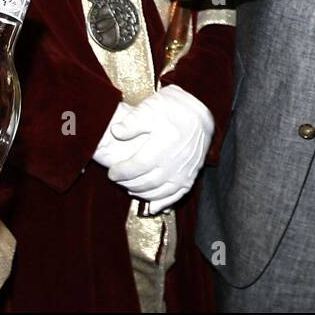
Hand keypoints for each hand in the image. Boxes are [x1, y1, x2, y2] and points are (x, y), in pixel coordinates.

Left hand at [102, 85, 213, 211]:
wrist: (202, 115)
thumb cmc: (176, 109)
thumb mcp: (152, 107)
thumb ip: (133, 121)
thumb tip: (116, 132)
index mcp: (161, 148)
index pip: (135, 167)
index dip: (121, 172)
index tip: (112, 171)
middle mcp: (173, 164)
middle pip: (145, 182)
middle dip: (128, 183)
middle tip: (118, 180)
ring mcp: (184, 172)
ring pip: (158, 191)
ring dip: (142, 193)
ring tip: (130, 189)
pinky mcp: (191, 176)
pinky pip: (176, 195)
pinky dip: (163, 203)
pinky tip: (153, 206)